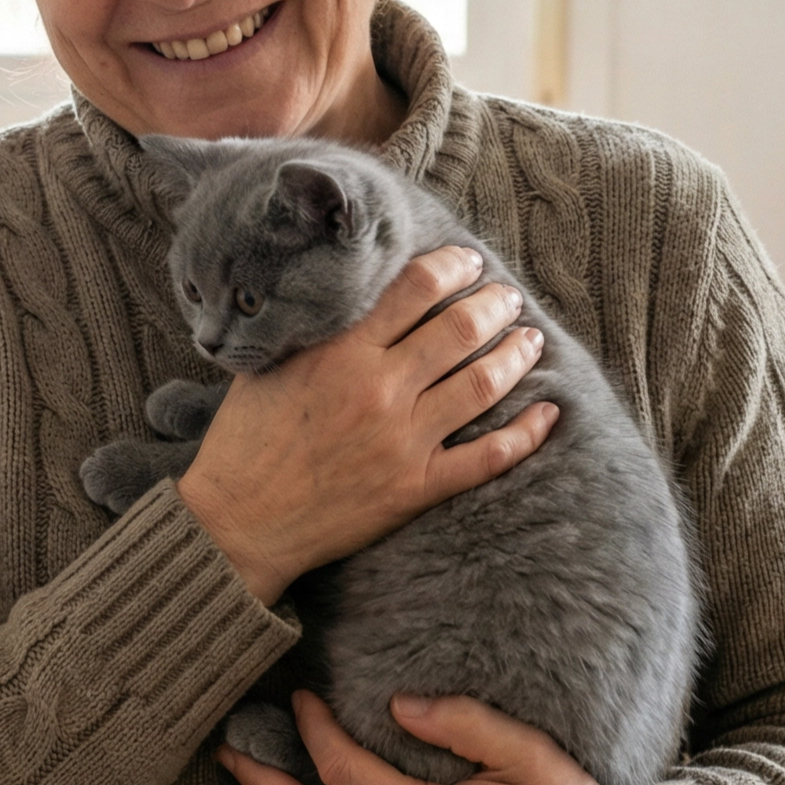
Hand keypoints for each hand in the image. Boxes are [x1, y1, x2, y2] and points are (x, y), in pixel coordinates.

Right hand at [177, 247, 557, 602]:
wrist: (236, 523)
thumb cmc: (244, 440)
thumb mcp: (267, 364)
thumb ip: (311, 328)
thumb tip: (345, 292)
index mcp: (340, 351)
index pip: (416, 289)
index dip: (452, 267)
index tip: (468, 262)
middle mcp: (379, 389)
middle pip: (460, 329)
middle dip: (494, 304)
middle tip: (507, 297)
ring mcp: (402, 440)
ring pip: (482, 384)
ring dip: (515, 355)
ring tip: (529, 339)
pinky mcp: (415, 488)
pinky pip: (486, 458)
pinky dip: (525, 434)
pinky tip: (548, 415)